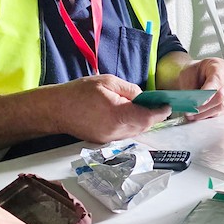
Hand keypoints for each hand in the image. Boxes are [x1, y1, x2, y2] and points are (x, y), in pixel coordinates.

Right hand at [47, 75, 170, 143]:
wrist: (56, 110)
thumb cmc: (79, 93)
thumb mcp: (107, 82)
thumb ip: (129, 90)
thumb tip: (142, 97)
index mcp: (118, 116)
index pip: (147, 117)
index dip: (160, 112)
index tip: (168, 105)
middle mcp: (116, 132)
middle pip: (143, 127)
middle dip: (153, 117)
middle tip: (159, 105)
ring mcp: (109, 139)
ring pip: (135, 132)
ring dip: (142, 122)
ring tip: (145, 109)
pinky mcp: (104, 141)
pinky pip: (124, 134)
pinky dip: (131, 125)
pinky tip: (129, 115)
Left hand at [170, 57, 223, 120]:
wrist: (199, 73)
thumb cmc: (196, 71)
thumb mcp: (188, 73)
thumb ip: (190, 86)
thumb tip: (191, 101)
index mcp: (219, 66)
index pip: (217, 80)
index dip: (208, 92)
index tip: (198, 101)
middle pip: (221, 95)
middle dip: (204, 106)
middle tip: (191, 110)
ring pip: (222, 106)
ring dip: (206, 113)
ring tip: (192, 115)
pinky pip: (221, 111)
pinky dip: (209, 115)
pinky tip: (198, 116)